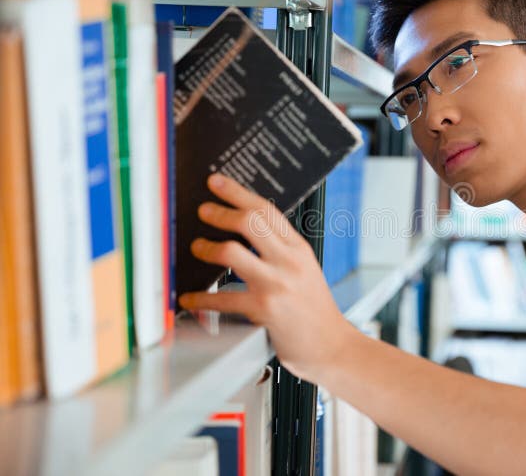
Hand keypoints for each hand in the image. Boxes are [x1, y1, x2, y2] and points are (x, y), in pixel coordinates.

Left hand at [178, 173, 358, 382]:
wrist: (332, 347)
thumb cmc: (315, 312)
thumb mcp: (306, 271)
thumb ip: (281, 251)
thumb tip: (246, 233)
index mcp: (299, 249)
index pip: (267, 210)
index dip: (238, 193)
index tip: (218, 183)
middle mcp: (289, 262)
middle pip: (249, 222)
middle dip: (220, 213)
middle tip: (203, 211)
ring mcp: (277, 284)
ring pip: (232, 252)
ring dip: (207, 248)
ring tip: (197, 249)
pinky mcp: (264, 310)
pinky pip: (222, 298)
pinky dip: (200, 298)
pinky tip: (190, 298)